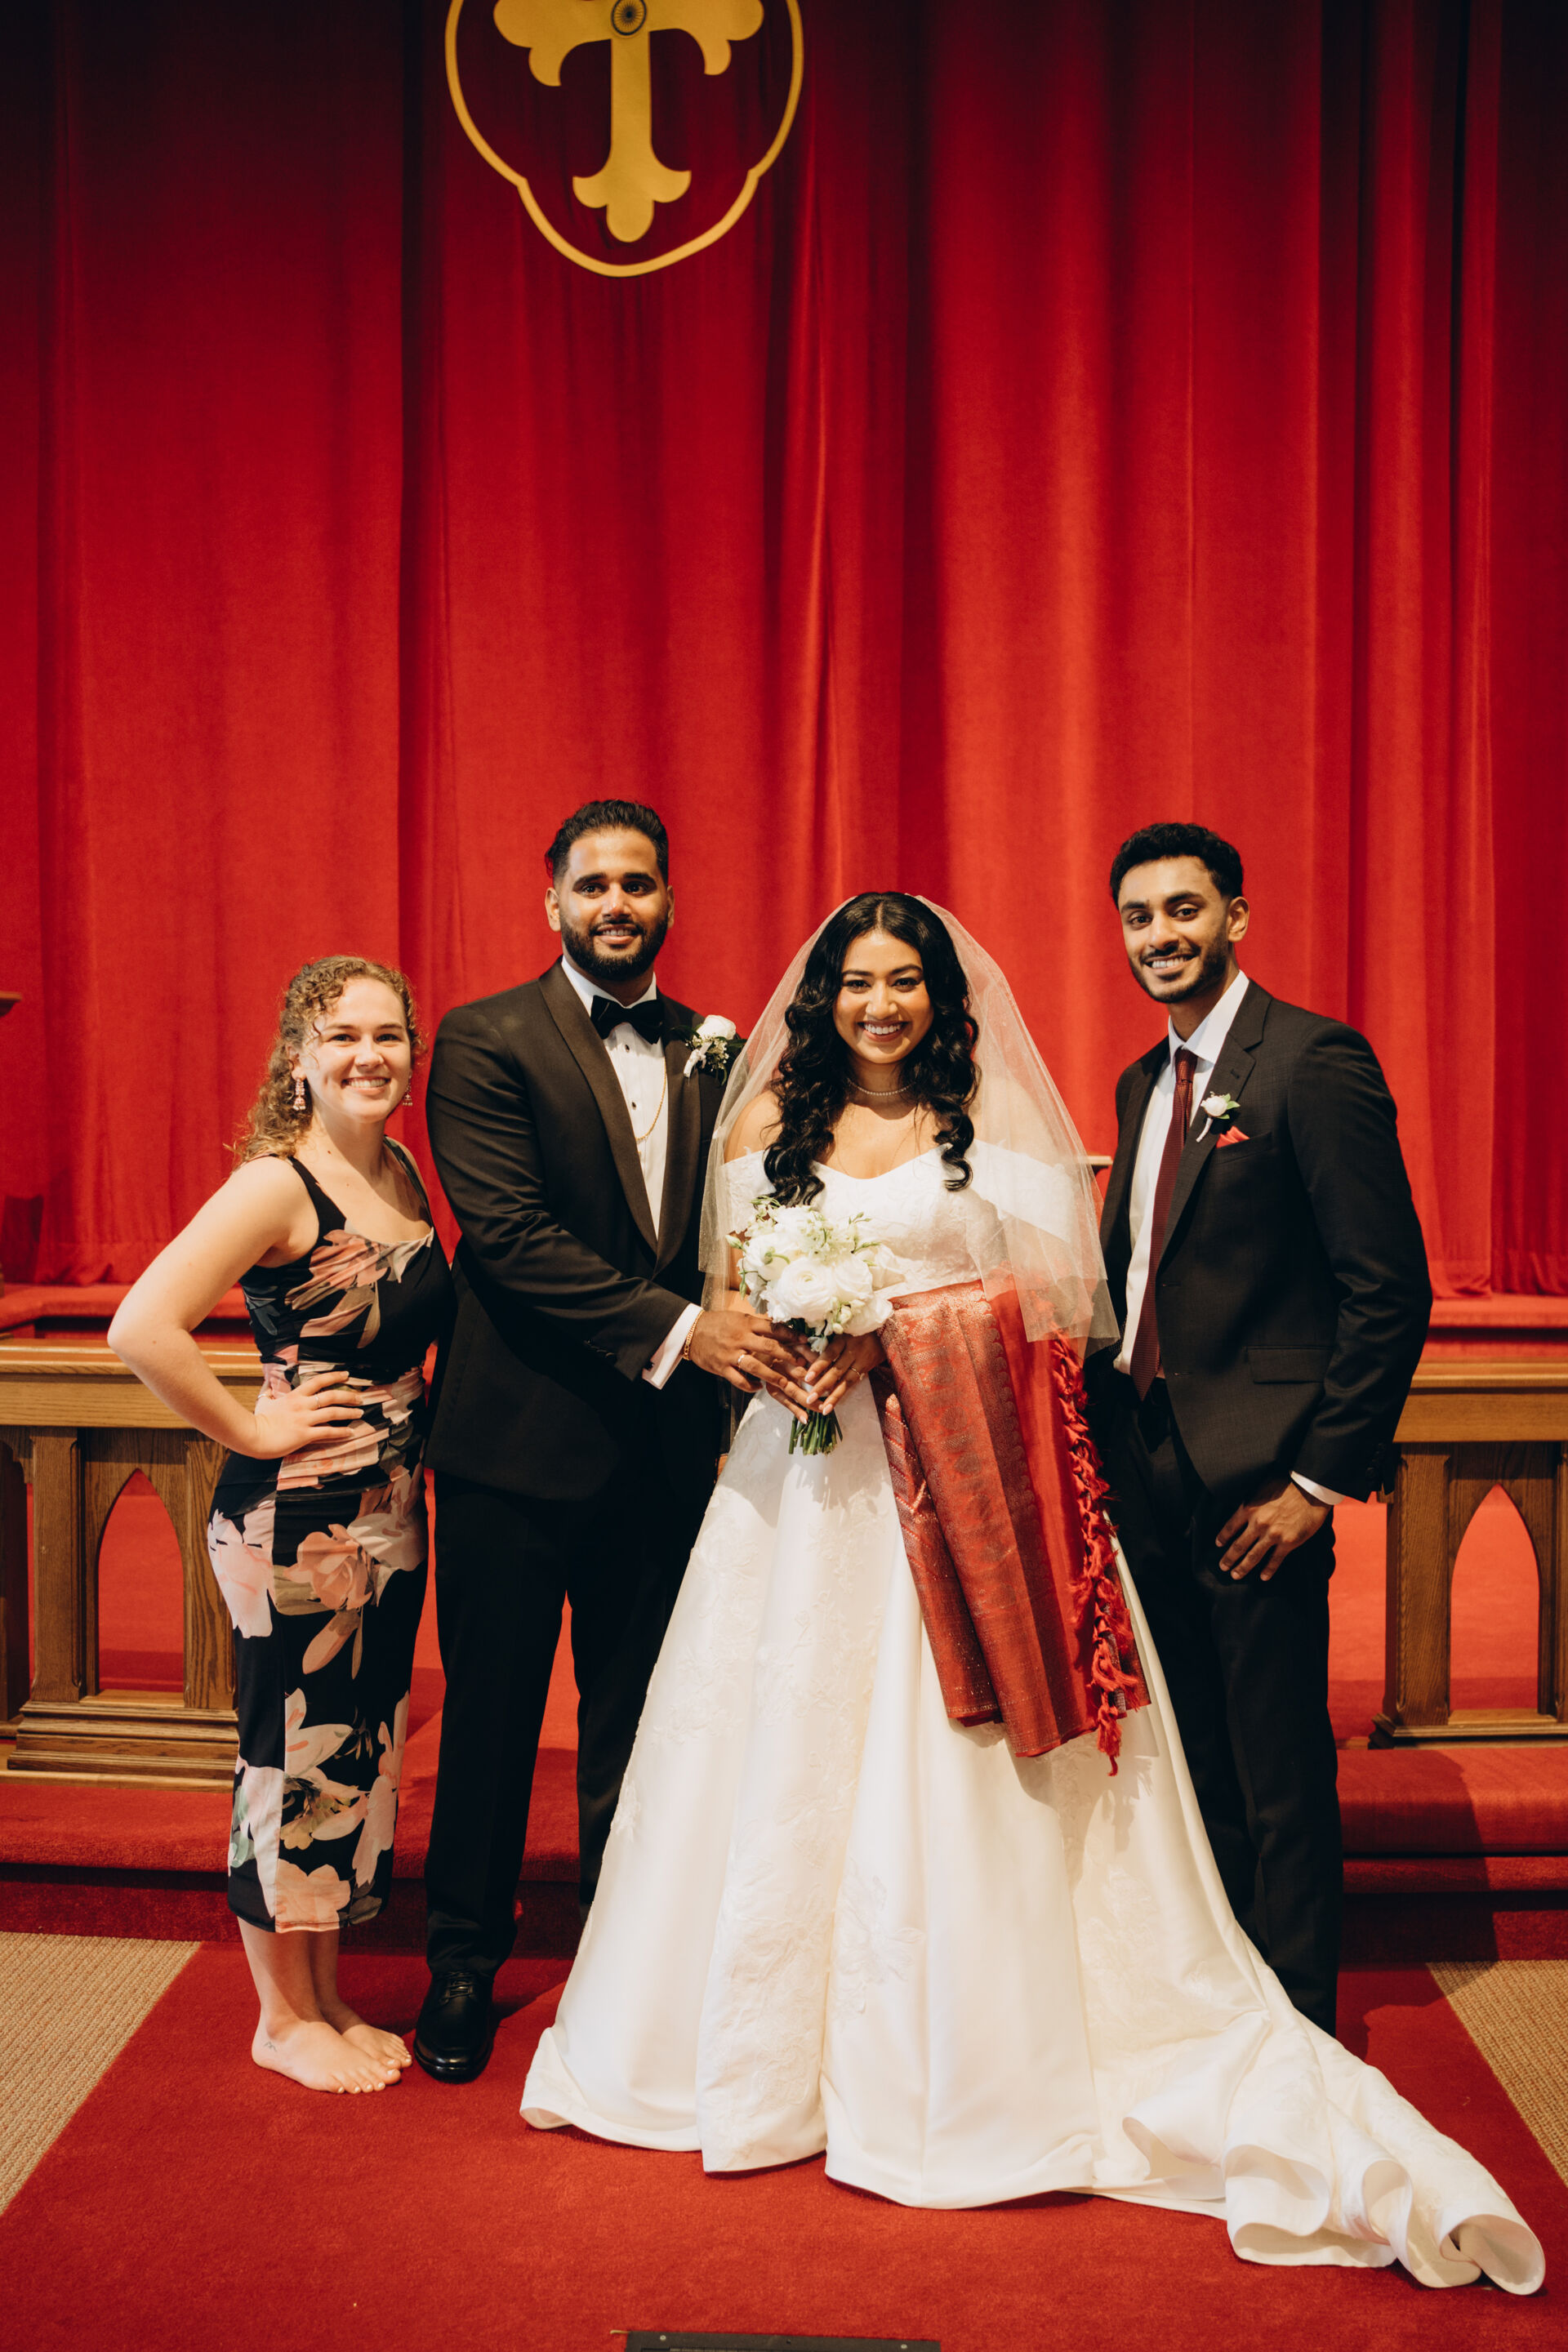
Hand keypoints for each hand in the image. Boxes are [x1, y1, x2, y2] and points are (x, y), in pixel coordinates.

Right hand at [249, 1368, 370, 1460]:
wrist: (252, 1435)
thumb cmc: (257, 1420)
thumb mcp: (264, 1403)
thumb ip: (269, 1395)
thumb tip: (267, 1390)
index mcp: (294, 1396)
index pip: (318, 1381)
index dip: (334, 1376)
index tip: (346, 1375)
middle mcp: (302, 1405)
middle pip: (331, 1396)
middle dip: (348, 1396)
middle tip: (360, 1397)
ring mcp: (305, 1420)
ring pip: (333, 1413)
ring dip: (349, 1413)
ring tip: (360, 1413)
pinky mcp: (305, 1435)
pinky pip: (327, 1432)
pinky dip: (341, 1432)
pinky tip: (349, 1432)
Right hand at [686, 1309, 815, 1415]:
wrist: (692, 1331)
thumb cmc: (719, 1323)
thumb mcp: (739, 1318)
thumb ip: (758, 1324)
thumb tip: (780, 1327)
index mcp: (747, 1324)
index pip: (774, 1329)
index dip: (791, 1336)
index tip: (806, 1342)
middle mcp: (740, 1338)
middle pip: (769, 1347)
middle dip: (788, 1357)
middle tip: (803, 1365)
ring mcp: (730, 1354)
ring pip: (755, 1366)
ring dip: (772, 1376)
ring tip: (786, 1384)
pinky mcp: (721, 1367)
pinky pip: (738, 1380)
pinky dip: (750, 1385)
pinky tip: (759, 1387)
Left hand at [804, 1330, 885, 1415]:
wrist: (886, 1329)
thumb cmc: (858, 1325)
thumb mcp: (844, 1326)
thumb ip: (829, 1337)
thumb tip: (807, 1350)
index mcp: (844, 1338)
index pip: (830, 1354)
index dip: (819, 1365)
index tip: (808, 1377)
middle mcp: (853, 1351)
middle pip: (837, 1371)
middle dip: (822, 1386)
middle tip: (810, 1398)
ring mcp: (862, 1361)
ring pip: (847, 1381)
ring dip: (834, 1396)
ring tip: (824, 1409)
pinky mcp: (867, 1368)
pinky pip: (853, 1382)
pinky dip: (843, 1393)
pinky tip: (833, 1404)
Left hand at [1215, 1477, 1329, 1581]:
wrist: (1310, 1488)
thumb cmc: (1287, 1483)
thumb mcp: (1260, 1487)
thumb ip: (1250, 1501)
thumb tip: (1242, 1509)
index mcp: (1249, 1508)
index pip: (1230, 1527)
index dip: (1223, 1537)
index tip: (1218, 1545)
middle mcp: (1258, 1523)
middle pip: (1239, 1545)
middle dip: (1229, 1558)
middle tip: (1223, 1567)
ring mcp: (1273, 1535)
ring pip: (1254, 1556)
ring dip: (1243, 1567)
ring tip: (1236, 1575)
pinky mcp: (1288, 1542)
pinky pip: (1275, 1560)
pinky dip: (1268, 1570)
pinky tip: (1263, 1577)